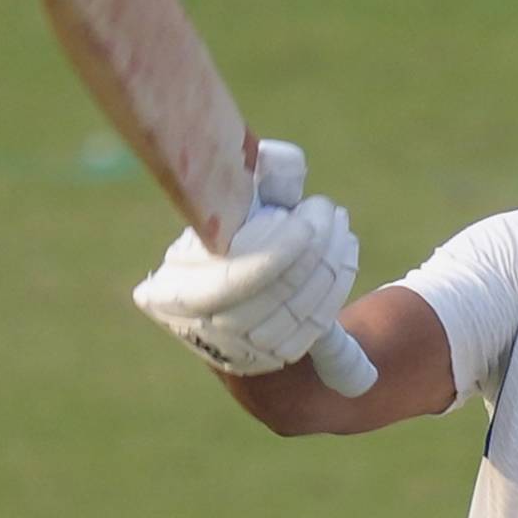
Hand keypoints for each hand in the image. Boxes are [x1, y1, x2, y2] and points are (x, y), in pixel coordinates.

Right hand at [133, 141, 373, 389]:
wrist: (229, 293)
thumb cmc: (228, 233)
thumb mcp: (234, 203)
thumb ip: (257, 179)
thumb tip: (282, 160)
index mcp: (174, 291)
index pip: (233, 280)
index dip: (278, 251)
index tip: (310, 217)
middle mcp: (201, 330)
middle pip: (274, 294)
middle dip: (314, 248)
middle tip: (331, 212)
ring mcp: (238, 351)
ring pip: (300, 311)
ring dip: (332, 264)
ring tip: (341, 227)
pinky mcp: (272, 358)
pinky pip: (314, 326)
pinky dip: (336, 286)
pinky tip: (344, 253)